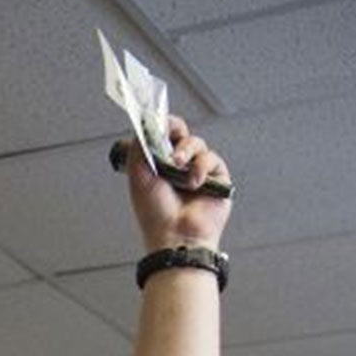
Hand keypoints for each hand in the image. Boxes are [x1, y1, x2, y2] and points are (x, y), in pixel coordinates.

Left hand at [122, 115, 232, 252]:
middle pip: (183, 134)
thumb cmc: (154, 212)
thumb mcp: (138, 173)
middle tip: (170, 138)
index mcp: (160, 164)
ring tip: (179, 167)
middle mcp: (180, 167)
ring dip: (187, 151)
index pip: (165, 134)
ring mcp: (199, 172)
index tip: (160, 124)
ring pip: (198, 144)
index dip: (164, 125)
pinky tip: (194, 182)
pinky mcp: (217, 179)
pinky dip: (202, 167)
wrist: (174, 235)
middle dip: (176, 133)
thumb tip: (148, 120)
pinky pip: (212, 159)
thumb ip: (141, 144)